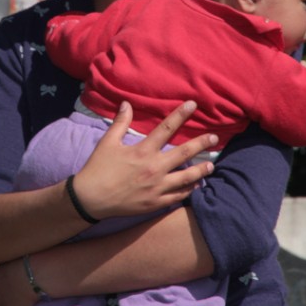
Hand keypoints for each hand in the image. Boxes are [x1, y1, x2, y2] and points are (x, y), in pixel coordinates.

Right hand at [73, 101, 217, 219]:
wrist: (91, 199)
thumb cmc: (98, 168)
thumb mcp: (108, 142)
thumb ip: (120, 123)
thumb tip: (127, 104)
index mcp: (143, 151)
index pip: (166, 128)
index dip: (181, 114)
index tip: (193, 105)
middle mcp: (154, 168)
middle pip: (184, 153)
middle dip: (201, 144)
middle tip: (214, 139)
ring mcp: (157, 187)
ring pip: (187, 178)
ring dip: (201, 170)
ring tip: (211, 166)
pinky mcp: (155, 202)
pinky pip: (178, 196)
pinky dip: (188, 190)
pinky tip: (195, 186)